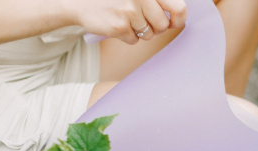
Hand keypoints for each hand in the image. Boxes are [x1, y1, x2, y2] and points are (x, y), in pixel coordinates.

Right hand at [72, 0, 186, 43]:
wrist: (79, 0)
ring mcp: (130, 12)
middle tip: (141, 20)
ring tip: (126, 19)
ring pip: (149, 34)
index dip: (178, 19)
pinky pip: (134, 40)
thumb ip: (155, 1)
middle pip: (163, 25)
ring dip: (140, 31)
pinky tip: (117, 24)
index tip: (173, 22)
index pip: (178, 8)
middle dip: (155, 27)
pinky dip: (127, 36)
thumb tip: (178, 18)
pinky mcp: (119, 27)